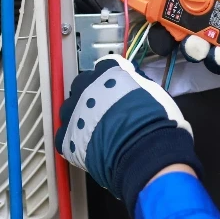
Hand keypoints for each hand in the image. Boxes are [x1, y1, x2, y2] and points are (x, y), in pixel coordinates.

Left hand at [55, 55, 201, 212]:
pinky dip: (73, 140)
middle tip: (107, 109)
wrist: (145, 151)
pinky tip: (86, 146)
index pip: (104, 67)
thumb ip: (136, 81)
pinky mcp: (66, 138)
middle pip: (82, 85)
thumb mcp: (154, 91)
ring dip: (79, 115)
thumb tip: (131, 76)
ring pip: (69, 108)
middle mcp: (85, 88)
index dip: (112, 79)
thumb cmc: (155, 121)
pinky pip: (63, 136)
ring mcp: (73, 112)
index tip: (118, 87)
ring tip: (95, 129)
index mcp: (107, 74)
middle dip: (92, 94)